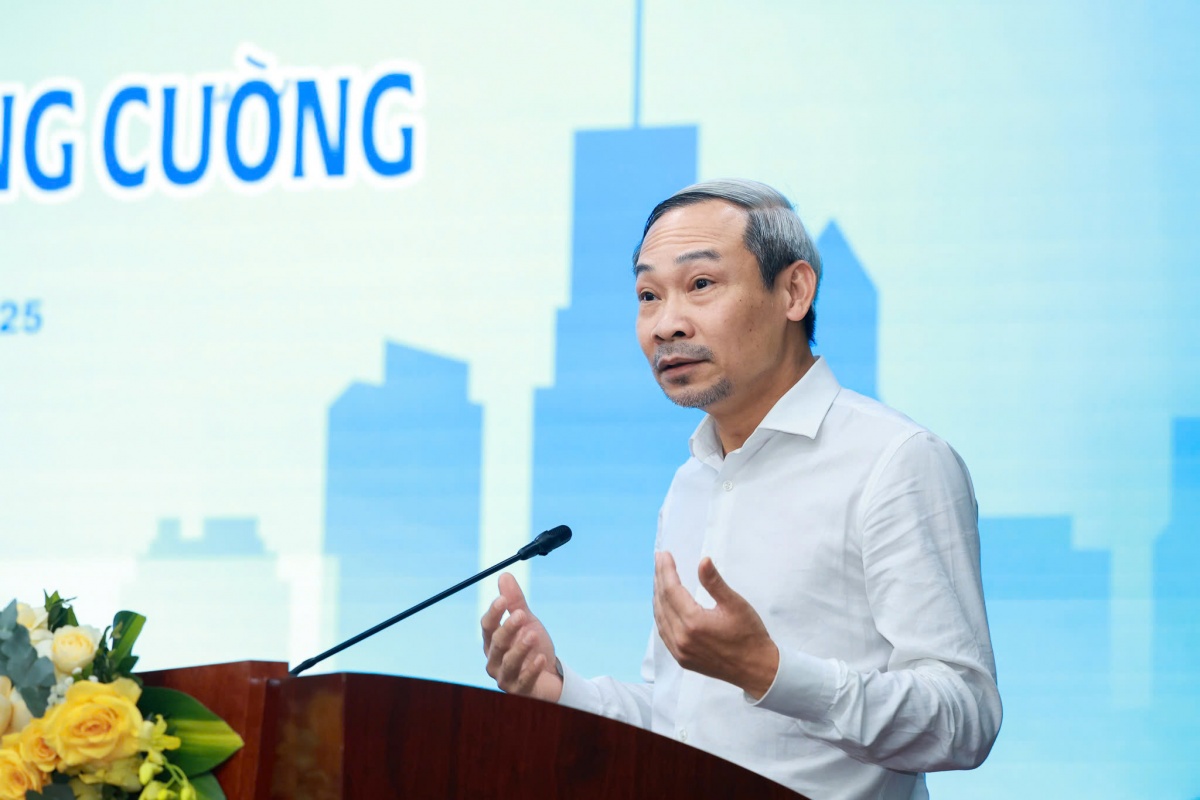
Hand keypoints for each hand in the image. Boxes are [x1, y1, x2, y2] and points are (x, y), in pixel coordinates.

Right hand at [481, 572, 562, 701]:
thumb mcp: (526, 621)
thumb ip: (515, 602)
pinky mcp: (520, 691)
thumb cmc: (533, 647)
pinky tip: (541, 659)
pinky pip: (524, 681)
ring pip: (508, 662)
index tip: (502, 599)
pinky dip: (532, 670)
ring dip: (520, 648)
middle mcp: (495, 660)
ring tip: (533, 634)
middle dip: (508, 629)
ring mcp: (506, 677)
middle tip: (521, 615)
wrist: (550, 676)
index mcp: (494, 642)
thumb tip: (504, 576)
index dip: (494, 613)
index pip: (488, 626)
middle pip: (496, 643)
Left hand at [653, 551, 779, 698]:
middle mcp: (681, 638)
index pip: (671, 590)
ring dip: (658, 595)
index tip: (664, 554)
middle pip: (662, 601)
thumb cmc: (749, 635)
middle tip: (660, 560)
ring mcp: (680, 651)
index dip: (666, 570)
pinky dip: (661, 614)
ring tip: (660, 577)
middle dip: (659, 578)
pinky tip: (663, 604)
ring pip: (660, 617)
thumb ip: (715, 582)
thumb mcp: (735, 604)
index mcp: (693, 623)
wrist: (756, 669)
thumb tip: (703, 560)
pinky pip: (664, 632)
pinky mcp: (682, 659)